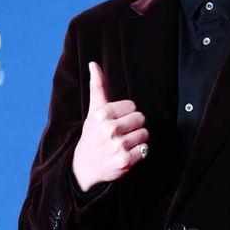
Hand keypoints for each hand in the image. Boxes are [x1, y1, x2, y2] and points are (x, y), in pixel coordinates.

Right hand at [71, 61, 149, 190]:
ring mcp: (117, 146)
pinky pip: (145, 149)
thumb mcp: (93, 111)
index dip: (126, 113)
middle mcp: (109, 129)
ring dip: (137, 139)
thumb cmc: (92, 134)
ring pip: (144, 134)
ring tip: (124, 143)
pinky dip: (138, 152)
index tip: (116, 121)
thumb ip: (98, 87)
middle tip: (121, 132)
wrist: (84, 166)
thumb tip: (94, 64)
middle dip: (134, 125)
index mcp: (102, 114)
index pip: (132, 106)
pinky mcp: (125, 160)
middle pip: (141, 118)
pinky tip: (126, 153)